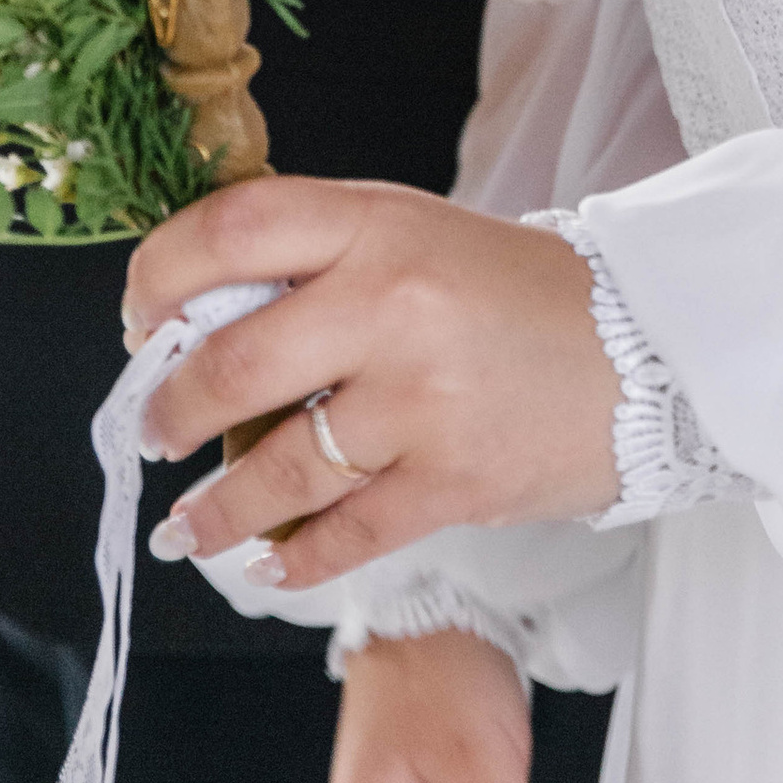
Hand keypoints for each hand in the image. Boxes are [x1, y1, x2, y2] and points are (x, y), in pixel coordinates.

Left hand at [121, 177, 617, 588]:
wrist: (643, 345)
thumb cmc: (510, 290)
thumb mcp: (410, 232)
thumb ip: (316, 259)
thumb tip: (199, 317)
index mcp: (376, 223)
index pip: (231, 230)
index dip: (159, 275)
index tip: (139, 320)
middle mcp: (390, 303)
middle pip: (231, 362)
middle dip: (168, 410)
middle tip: (152, 431)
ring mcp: (419, 399)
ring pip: (275, 467)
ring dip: (214, 508)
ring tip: (187, 525)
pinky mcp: (450, 481)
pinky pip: (342, 533)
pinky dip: (291, 555)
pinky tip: (265, 559)